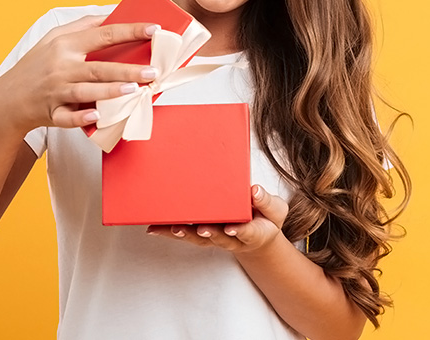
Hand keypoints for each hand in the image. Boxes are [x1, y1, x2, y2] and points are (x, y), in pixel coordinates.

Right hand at [0, 15, 159, 133]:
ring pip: (86, 91)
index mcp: (66, 45)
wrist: (7, 98)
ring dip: (111, 91)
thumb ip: (84, 24)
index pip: (103, 34)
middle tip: (153, 71)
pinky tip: (97, 114)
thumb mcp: (54, 38)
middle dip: (127, 69)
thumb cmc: (38, 64)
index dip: (130, 31)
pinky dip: (81, 117)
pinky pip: (67, 117)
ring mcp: (56, 91)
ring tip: (135, 90)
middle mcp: (61, 67)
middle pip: (99, 67)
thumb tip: (113, 11)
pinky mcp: (51, 113)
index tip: (154, 29)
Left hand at [146, 184, 288, 255]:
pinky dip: (169, 232)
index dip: (239, 231)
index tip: (232, 228)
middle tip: (200, 229)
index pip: (247, 232)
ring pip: (198, 238)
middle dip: (208, 233)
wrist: (258, 234)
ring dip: (185, 234)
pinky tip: (154, 229)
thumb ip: (266, 202)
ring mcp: (215, 236)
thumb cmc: (265, 218)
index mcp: (252, 231)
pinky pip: (186, 233)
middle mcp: (231, 237)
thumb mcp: (275, 210)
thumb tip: (255, 191)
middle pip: (218, 238)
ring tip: (173, 229)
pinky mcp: (202, 232)